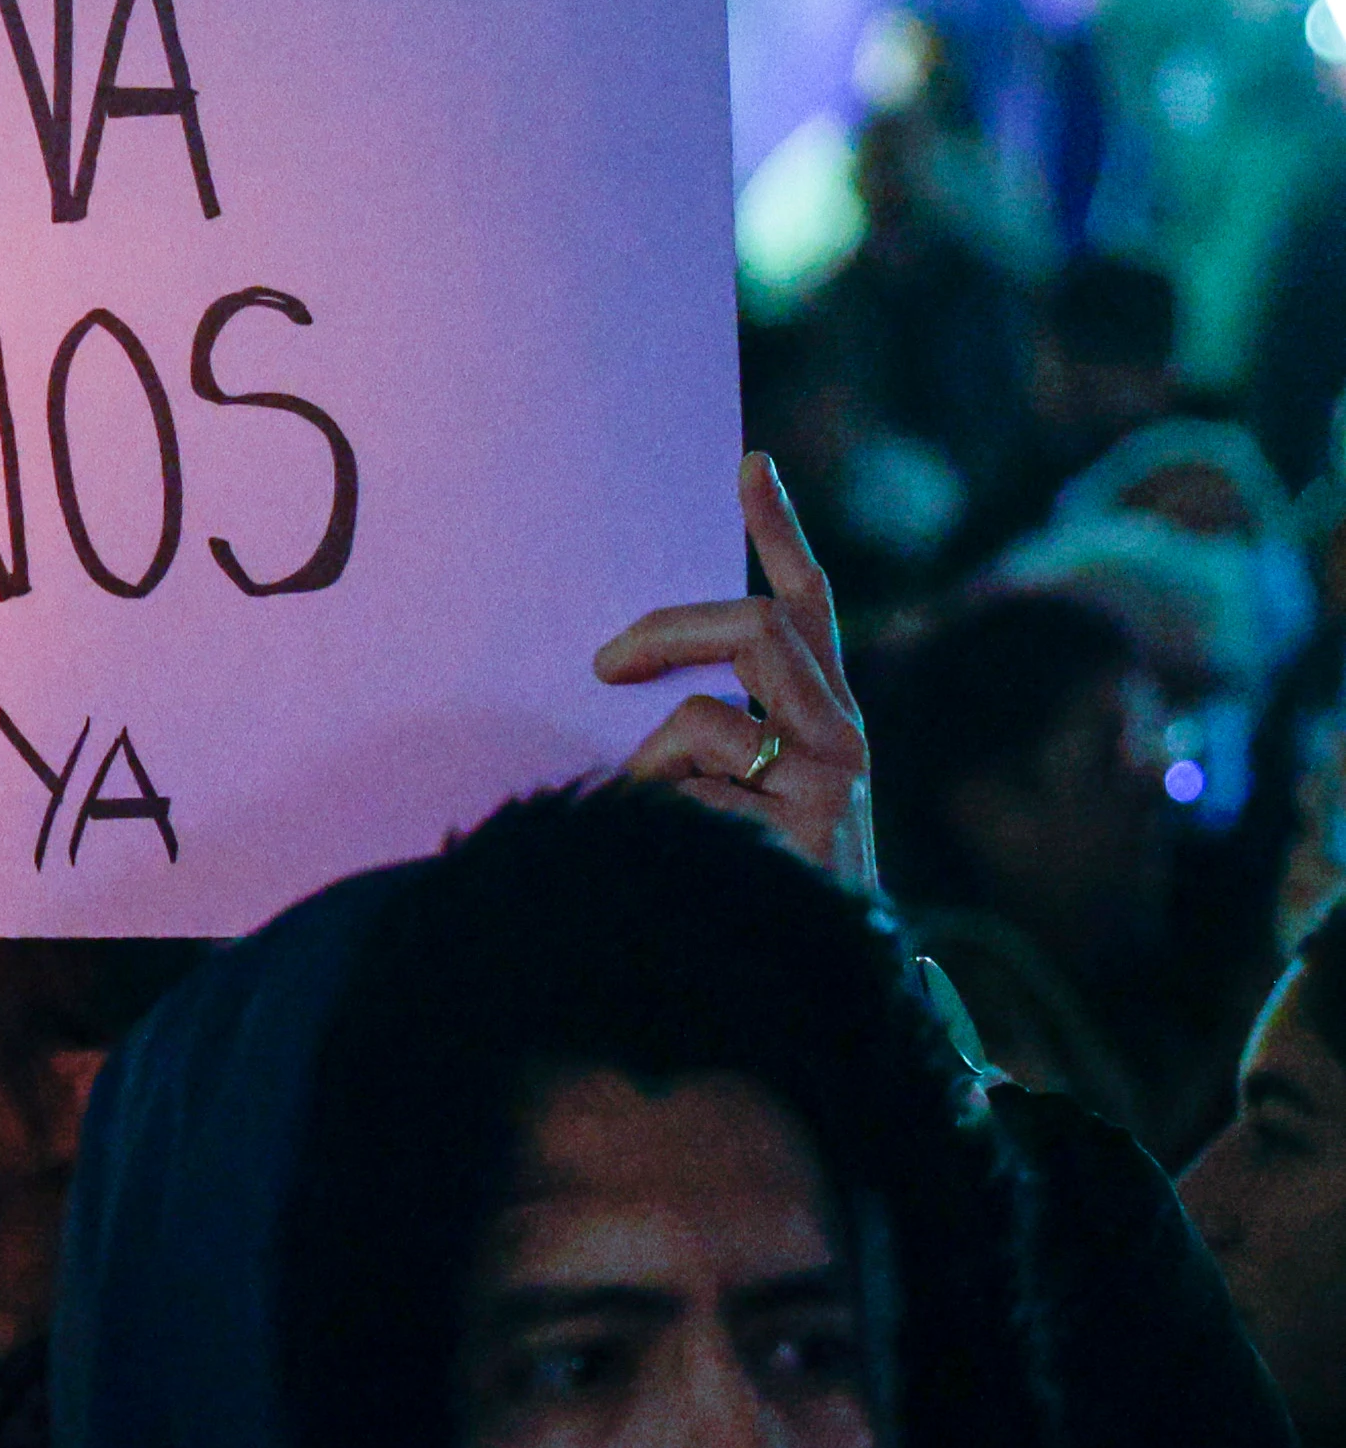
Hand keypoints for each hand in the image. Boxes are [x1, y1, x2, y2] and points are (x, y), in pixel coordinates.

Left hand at [595, 451, 876, 889]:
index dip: (781, 530)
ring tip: (659, 822)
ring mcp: (833, 778)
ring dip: (652, 769)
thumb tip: (615, 675)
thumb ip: (708, 732)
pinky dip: (664, 829)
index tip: (750, 462)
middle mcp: (845, 730)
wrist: (830, 984)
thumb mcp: (739, 790)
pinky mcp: (805, 827)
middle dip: (665, 632)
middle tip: (603, 665)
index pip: (808, 604)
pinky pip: (690, 800)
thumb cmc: (765, 879)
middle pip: (753, 627)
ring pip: (705, 720)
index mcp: (827, 712)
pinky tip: (694, 870)